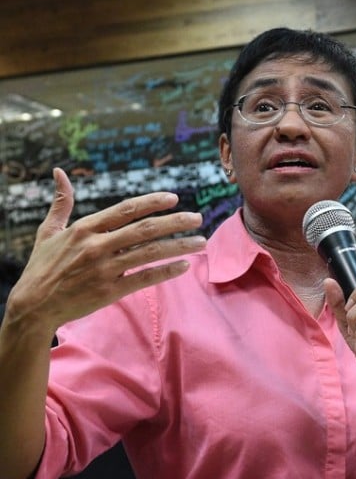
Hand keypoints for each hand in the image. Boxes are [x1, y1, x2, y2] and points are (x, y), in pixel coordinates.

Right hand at [3, 168, 206, 334]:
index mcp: (84, 229)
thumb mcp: (48, 231)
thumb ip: (61, 202)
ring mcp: (104, 269)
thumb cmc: (42, 266)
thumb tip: (59, 172)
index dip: (151, 202)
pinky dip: (166, 271)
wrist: (32, 306)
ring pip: (150, 253)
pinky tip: (184, 266)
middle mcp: (96, 246)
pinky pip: (144, 278)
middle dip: (175, 222)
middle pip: (144, 229)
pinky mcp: (109, 291)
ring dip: (179, 246)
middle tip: (197, 218)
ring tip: (200, 241)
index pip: (125, 210)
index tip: (174, 198)